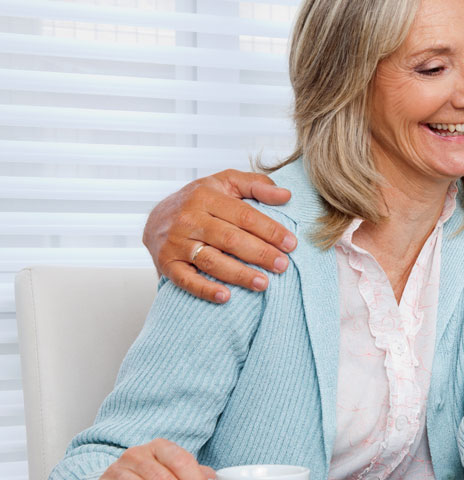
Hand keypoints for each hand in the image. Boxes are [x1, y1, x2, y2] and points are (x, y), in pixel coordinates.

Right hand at [143, 169, 295, 302]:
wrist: (156, 217)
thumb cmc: (201, 200)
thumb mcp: (227, 183)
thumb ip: (257, 185)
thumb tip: (287, 195)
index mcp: (206, 196)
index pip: (244, 215)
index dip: (270, 230)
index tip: (291, 244)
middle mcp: (189, 219)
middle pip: (230, 239)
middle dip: (260, 254)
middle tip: (283, 265)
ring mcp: (176, 242)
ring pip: (212, 261)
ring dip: (240, 274)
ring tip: (264, 283)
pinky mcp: (167, 263)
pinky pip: (186, 280)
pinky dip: (205, 290)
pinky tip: (226, 296)